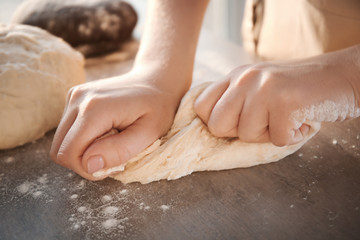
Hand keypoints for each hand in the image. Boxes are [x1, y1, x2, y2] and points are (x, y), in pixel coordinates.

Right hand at [50, 67, 186, 179]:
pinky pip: (67, 130)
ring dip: (83, 150)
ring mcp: (73, 96)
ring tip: (110, 143)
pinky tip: (104, 132)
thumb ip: (119, 151)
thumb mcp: (149, 134)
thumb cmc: (157, 109)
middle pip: (59, 149)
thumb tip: (89, 165)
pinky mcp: (73, 97)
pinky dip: (82, 139)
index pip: (69, 153)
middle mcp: (78, 99)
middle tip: (112, 157)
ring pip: (60, 141)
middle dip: (83, 162)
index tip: (113, 165)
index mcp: (94, 108)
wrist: (155, 82)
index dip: (88, 168)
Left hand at [194, 48, 359, 145]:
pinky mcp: (285, 103)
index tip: (238, 123)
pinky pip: (276, 139)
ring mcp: (264, 88)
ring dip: (270, 133)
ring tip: (287, 116)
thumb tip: (212, 127)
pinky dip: (292, 136)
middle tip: (264, 121)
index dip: (216, 123)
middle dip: (240, 132)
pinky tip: (300, 119)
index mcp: (236, 76)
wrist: (340, 77)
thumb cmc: (297, 90)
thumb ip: (235, 101)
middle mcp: (245, 79)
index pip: (200, 107)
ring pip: (247, 135)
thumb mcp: (259, 88)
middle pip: (216, 125)